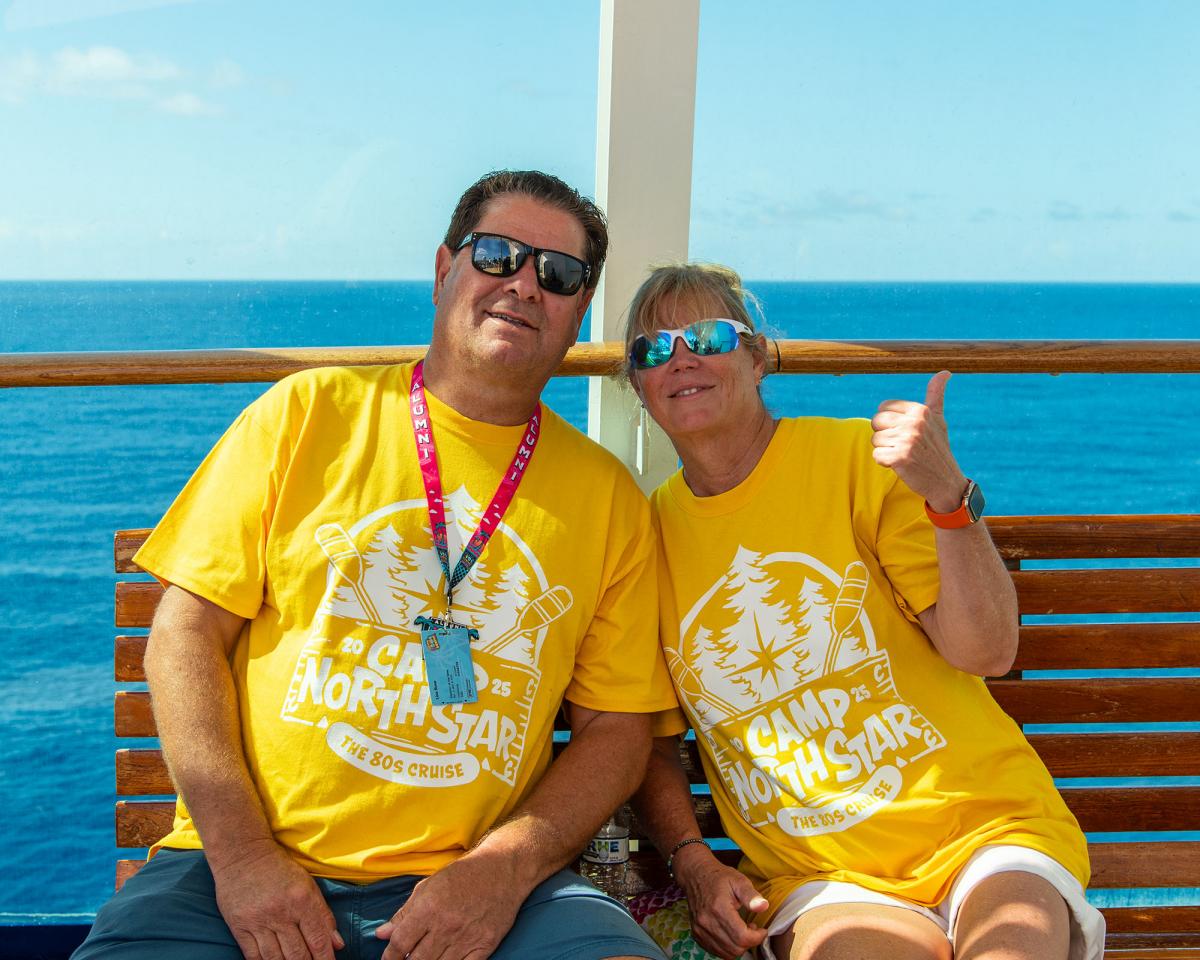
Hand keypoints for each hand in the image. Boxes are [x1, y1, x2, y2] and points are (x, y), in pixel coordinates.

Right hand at [210, 839, 343, 959]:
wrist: (243, 854)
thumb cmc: (279, 869)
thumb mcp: (308, 885)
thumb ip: (323, 915)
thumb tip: (337, 944)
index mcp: (302, 900)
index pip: (318, 939)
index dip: (325, 959)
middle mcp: (281, 913)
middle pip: (298, 954)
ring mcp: (258, 921)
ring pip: (276, 959)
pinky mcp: (239, 926)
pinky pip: (253, 956)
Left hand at [375, 852, 527, 959]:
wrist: (503, 869)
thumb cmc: (463, 874)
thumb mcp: (429, 886)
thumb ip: (404, 912)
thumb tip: (382, 934)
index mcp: (429, 908)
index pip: (400, 943)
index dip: (390, 956)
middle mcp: (446, 926)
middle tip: (406, 959)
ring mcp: (467, 938)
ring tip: (426, 958)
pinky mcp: (485, 945)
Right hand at [673, 845, 768, 959]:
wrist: (696, 875)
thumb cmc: (719, 877)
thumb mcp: (739, 880)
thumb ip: (751, 896)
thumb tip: (764, 906)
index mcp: (719, 908)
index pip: (742, 937)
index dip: (757, 937)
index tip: (762, 929)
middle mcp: (706, 922)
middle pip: (735, 949)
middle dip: (749, 942)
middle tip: (753, 928)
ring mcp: (699, 930)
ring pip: (726, 954)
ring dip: (739, 947)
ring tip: (742, 930)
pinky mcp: (696, 934)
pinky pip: (716, 952)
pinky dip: (727, 948)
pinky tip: (731, 934)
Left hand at [870, 370, 966, 511]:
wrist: (946, 481)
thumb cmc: (938, 449)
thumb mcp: (939, 420)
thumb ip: (936, 395)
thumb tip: (945, 372)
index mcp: (921, 410)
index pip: (883, 407)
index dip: (889, 422)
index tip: (905, 432)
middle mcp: (915, 423)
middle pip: (876, 422)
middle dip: (884, 435)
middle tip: (903, 445)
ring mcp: (907, 440)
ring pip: (875, 440)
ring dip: (885, 450)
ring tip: (904, 455)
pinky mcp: (900, 458)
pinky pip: (876, 456)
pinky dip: (885, 463)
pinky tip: (901, 465)